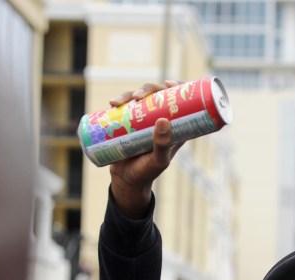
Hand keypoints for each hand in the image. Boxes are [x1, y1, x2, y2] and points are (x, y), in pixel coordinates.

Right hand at [108, 80, 184, 217]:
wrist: (126, 180)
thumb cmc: (147, 172)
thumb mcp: (158, 161)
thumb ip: (162, 145)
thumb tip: (163, 120)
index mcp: (176, 127)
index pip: (182, 102)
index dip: (179, 88)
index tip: (170, 84)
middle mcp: (160, 120)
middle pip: (158, 95)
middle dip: (148, 89)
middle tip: (139, 95)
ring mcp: (143, 120)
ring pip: (139, 98)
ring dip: (129, 94)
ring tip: (119, 102)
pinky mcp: (127, 122)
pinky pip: (123, 107)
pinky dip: (118, 102)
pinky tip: (112, 103)